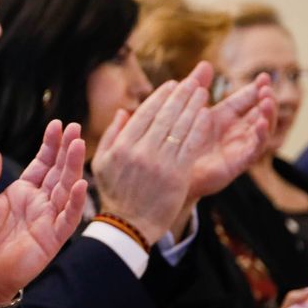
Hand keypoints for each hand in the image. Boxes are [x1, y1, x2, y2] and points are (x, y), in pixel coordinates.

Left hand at [0, 120, 87, 304]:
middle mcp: (41, 204)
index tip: (57, 123)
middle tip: (75, 126)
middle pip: (59, 172)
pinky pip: (67, 219)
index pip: (43, 164)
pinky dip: (76, 202)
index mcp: (24, 193)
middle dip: (67, 149)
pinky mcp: (51, 240)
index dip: (51, 145)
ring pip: (67, 190)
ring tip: (79, 145)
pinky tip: (81, 185)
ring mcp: (48, 221)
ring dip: (74, 168)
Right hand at [90, 76, 203, 243]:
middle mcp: (140, 151)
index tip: (172, 85)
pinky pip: (190, 145)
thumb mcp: (102, 164)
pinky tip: (206, 115)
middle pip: (165, 116)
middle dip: (181, 95)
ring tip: (202, 92)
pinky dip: (199, 127)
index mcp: (121, 147)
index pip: (144, 113)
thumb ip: (111, 135)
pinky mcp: (176, 174)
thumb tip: (123, 111)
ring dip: (193, 106)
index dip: (161, 96)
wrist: (129, 226)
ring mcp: (159, 162)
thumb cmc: (116, 195)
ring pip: (179, 127)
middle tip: (192, 82)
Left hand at [181, 62, 272, 200]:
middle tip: (267, 89)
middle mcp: (233, 131)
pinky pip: (254, 149)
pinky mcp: (237, 162)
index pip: (245, 100)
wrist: (166, 174)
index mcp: (223, 118)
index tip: (263, 77)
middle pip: (258, 113)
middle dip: (266, 100)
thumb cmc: (175, 142)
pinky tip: (262, 124)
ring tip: (267, 101)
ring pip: (262, 130)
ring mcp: (237, 147)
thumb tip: (205, 63)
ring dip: (268, 115)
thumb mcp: (188, 110)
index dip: (256, 89)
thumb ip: (197, 87)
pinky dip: (261, 136)